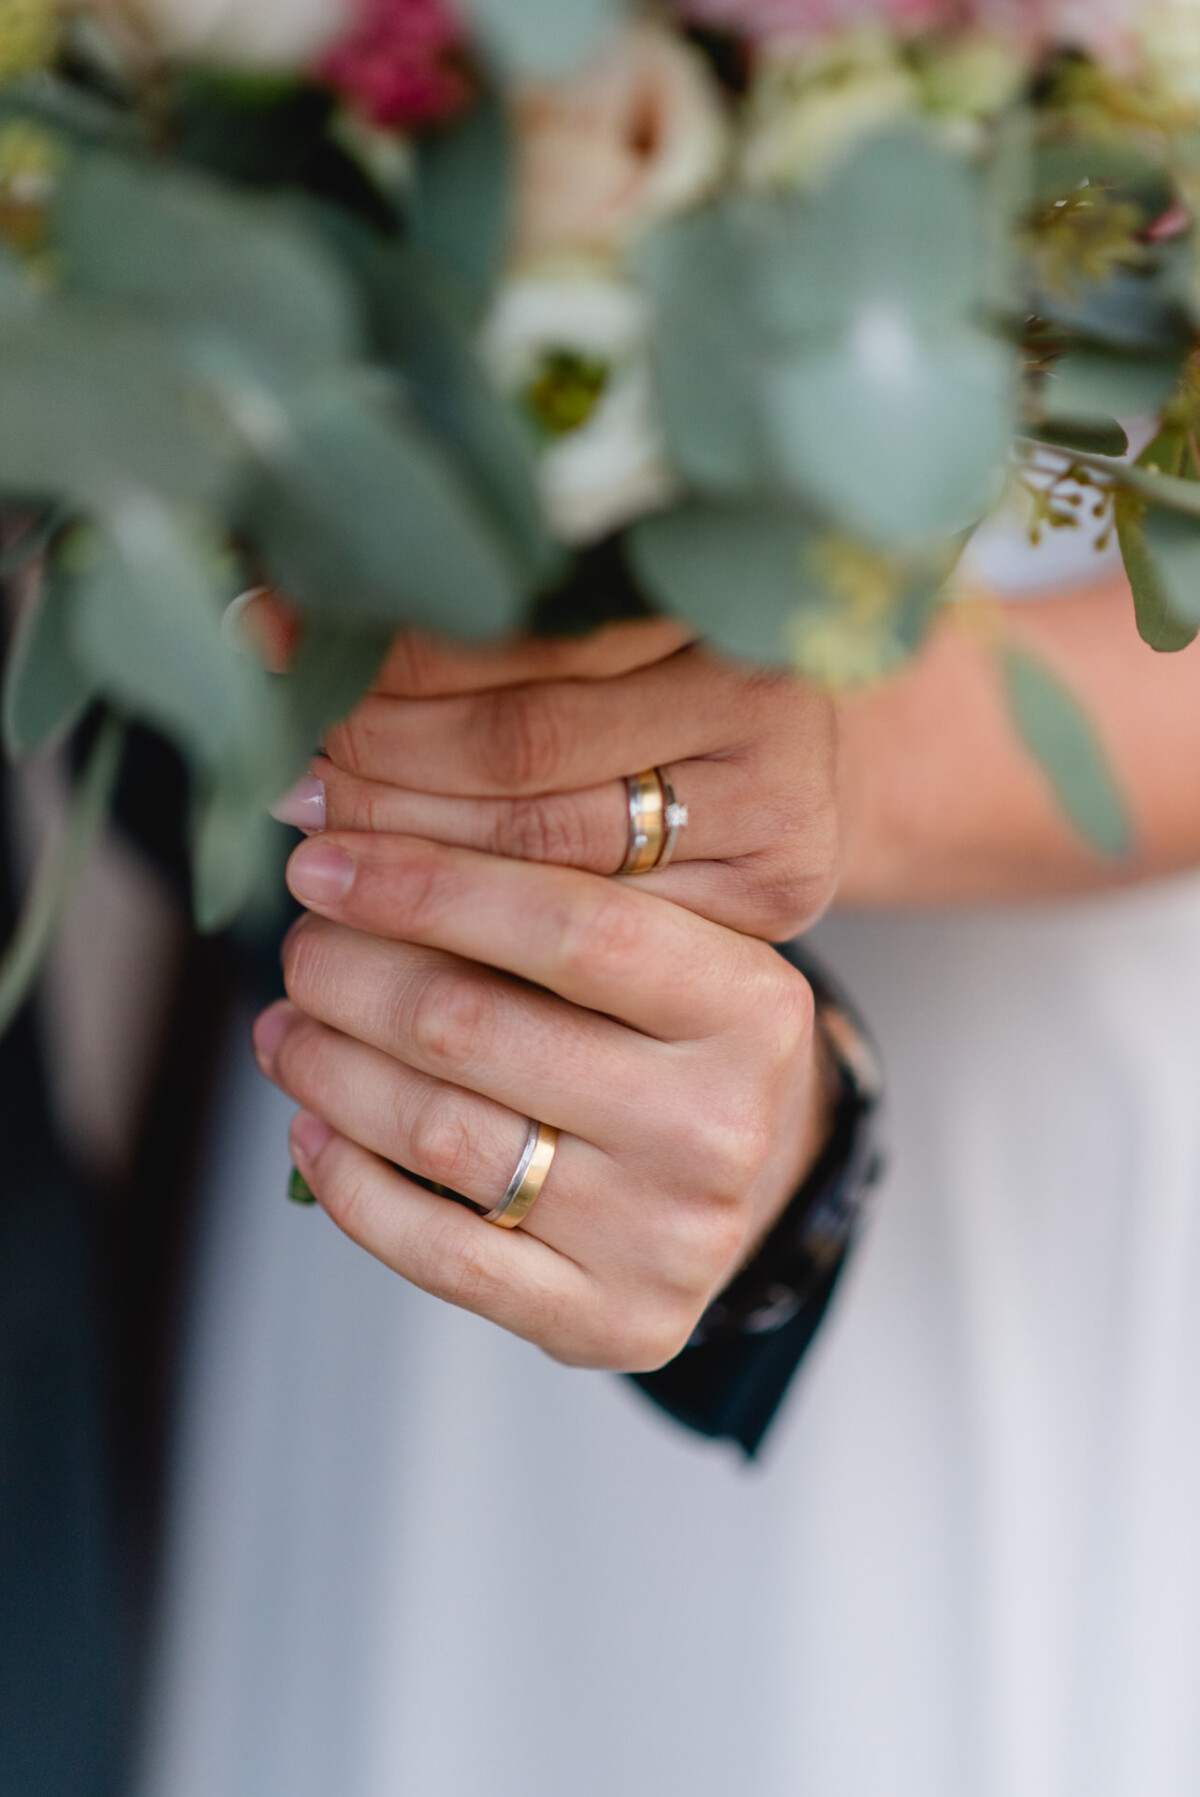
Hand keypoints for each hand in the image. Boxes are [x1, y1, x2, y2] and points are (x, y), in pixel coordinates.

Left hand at [252, 828, 828, 1369]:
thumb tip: (347, 849)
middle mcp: (721, 1125)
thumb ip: (540, 890)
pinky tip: (312, 1126)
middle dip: (351, 977)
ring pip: (440, 1137)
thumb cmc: (673, 1037)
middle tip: (300, 950)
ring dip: (331, 1071)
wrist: (752, 1181)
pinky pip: (439, 1255)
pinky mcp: (613, 1321)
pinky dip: (350, 1184)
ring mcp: (669, 1235)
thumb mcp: (660, 941)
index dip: (424, 888)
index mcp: (752, 1004)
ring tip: (288, 1029)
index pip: (569, 926)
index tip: (322, 866)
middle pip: (475, 1029)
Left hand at [266, 611, 840, 941]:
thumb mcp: (587, 648)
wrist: (778, 806)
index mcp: (713, 610)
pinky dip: (472, 939)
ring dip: (409, 859)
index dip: (390, 665)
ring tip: (323, 858)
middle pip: (520, 748)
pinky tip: (396, 927)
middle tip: (299, 784)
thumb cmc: (656, 710)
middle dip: (385, 765)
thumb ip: (467, 637)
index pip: (511, 647)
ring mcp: (779, 829)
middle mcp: (769, 717)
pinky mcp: (768, 929)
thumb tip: (264, 618)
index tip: (289, 664)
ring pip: (543, 861)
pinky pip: (584, 943)